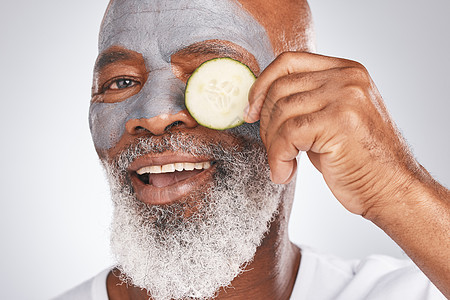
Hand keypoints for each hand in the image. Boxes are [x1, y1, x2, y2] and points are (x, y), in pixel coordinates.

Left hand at [245, 52, 419, 216]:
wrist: (392, 189)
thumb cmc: (359, 159)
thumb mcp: (332, 118)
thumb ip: (306, 100)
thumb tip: (260, 99)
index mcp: (345, 71)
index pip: (288, 61)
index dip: (262, 84)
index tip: (250, 110)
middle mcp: (346, 78)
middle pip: (280, 88)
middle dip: (265, 122)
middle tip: (273, 148)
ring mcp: (345, 98)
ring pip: (281, 112)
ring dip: (272, 144)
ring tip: (282, 164)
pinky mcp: (338, 122)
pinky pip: (287, 134)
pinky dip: (278, 157)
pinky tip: (285, 173)